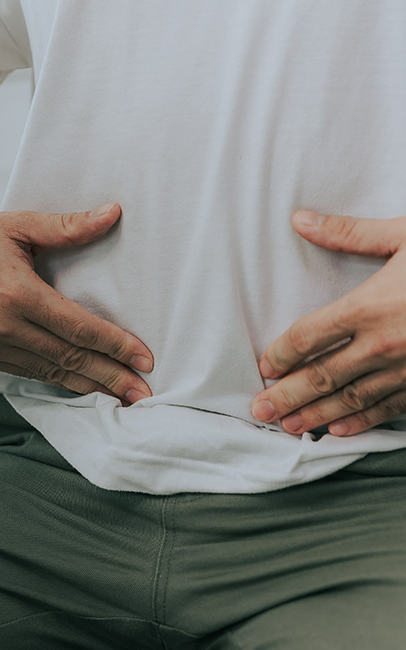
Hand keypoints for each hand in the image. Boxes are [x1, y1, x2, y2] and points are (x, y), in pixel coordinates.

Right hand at [0, 202, 154, 402]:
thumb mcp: (16, 224)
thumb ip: (67, 226)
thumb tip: (113, 213)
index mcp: (16, 293)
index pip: (78, 328)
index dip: (115, 345)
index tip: (145, 358)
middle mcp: (1, 327)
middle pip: (69, 359)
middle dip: (111, 377)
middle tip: (144, 393)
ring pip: (48, 372)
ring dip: (88, 386)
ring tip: (121, 397)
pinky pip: (26, 372)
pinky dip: (56, 381)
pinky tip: (80, 386)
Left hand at [252, 209, 405, 435]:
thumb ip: (349, 234)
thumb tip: (300, 220)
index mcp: (370, 305)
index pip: (308, 336)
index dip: (280, 353)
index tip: (263, 366)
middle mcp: (385, 342)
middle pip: (321, 375)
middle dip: (287, 396)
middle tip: (259, 411)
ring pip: (352, 398)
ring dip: (316, 414)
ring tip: (289, 426)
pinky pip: (391, 406)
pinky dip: (362, 420)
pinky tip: (339, 430)